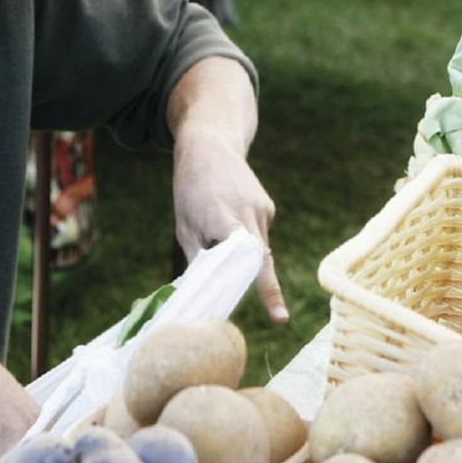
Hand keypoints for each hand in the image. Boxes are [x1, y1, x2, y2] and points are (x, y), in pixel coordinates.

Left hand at [172, 127, 288, 322]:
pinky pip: (258, 235)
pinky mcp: (268, 208)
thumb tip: (207, 290)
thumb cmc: (190, 188)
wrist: (211, 145)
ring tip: (215, 228)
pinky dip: (245, 238)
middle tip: (278, 317)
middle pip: (260, 261)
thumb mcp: (183, 224)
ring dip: (242, 256)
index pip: (247, 260)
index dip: (263, 288)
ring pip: (259, 249)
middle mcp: (249, 214)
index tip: (278, 315)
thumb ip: (198, 257)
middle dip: (267, 288)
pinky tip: (227, 216)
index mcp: (223, 218)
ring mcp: (263, 210)